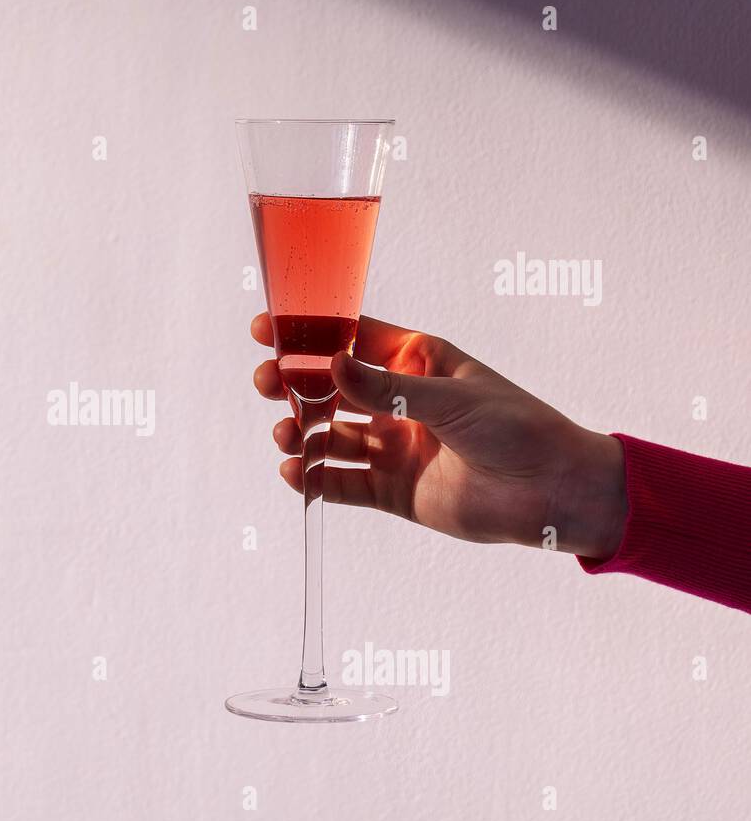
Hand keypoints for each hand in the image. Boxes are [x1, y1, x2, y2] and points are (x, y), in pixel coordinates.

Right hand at [251, 313, 626, 558]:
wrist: (553, 492)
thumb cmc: (519, 427)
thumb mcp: (451, 398)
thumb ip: (386, 388)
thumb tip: (331, 365)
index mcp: (416, 363)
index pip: (350, 340)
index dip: (308, 334)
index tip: (267, 328)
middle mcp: (398, 402)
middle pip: (329, 388)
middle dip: (293, 385)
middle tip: (266, 383)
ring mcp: (392, 446)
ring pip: (329, 436)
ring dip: (300, 432)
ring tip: (286, 436)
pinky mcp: (392, 489)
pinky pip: (341, 483)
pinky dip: (314, 479)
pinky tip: (296, 473)